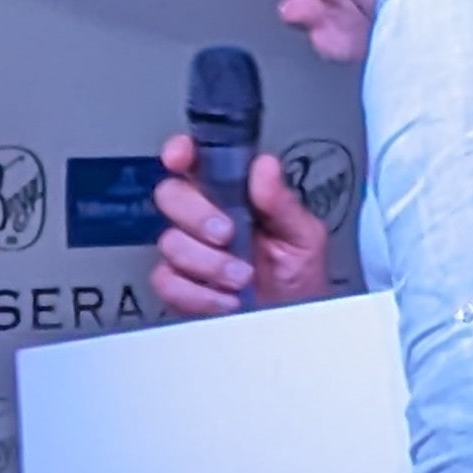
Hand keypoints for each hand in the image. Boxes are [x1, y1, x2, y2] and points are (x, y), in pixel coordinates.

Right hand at [150, 133, 330, 315]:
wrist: (294, 320)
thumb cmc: (298, 276)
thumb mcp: (303, 234)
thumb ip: (282, 201)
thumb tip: (265, 167)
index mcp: (232, 193)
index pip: (195, 161)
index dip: (180, 152)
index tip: (182, 157)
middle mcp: (204, 217)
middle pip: (171, 195)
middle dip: (197, 215)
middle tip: (228, 234)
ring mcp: (188, 251)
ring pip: (170, 242)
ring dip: (208, 262)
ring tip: (240, 275)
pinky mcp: (179, 285)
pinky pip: (168, 281)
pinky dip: (199, 292)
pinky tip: (225, 296)